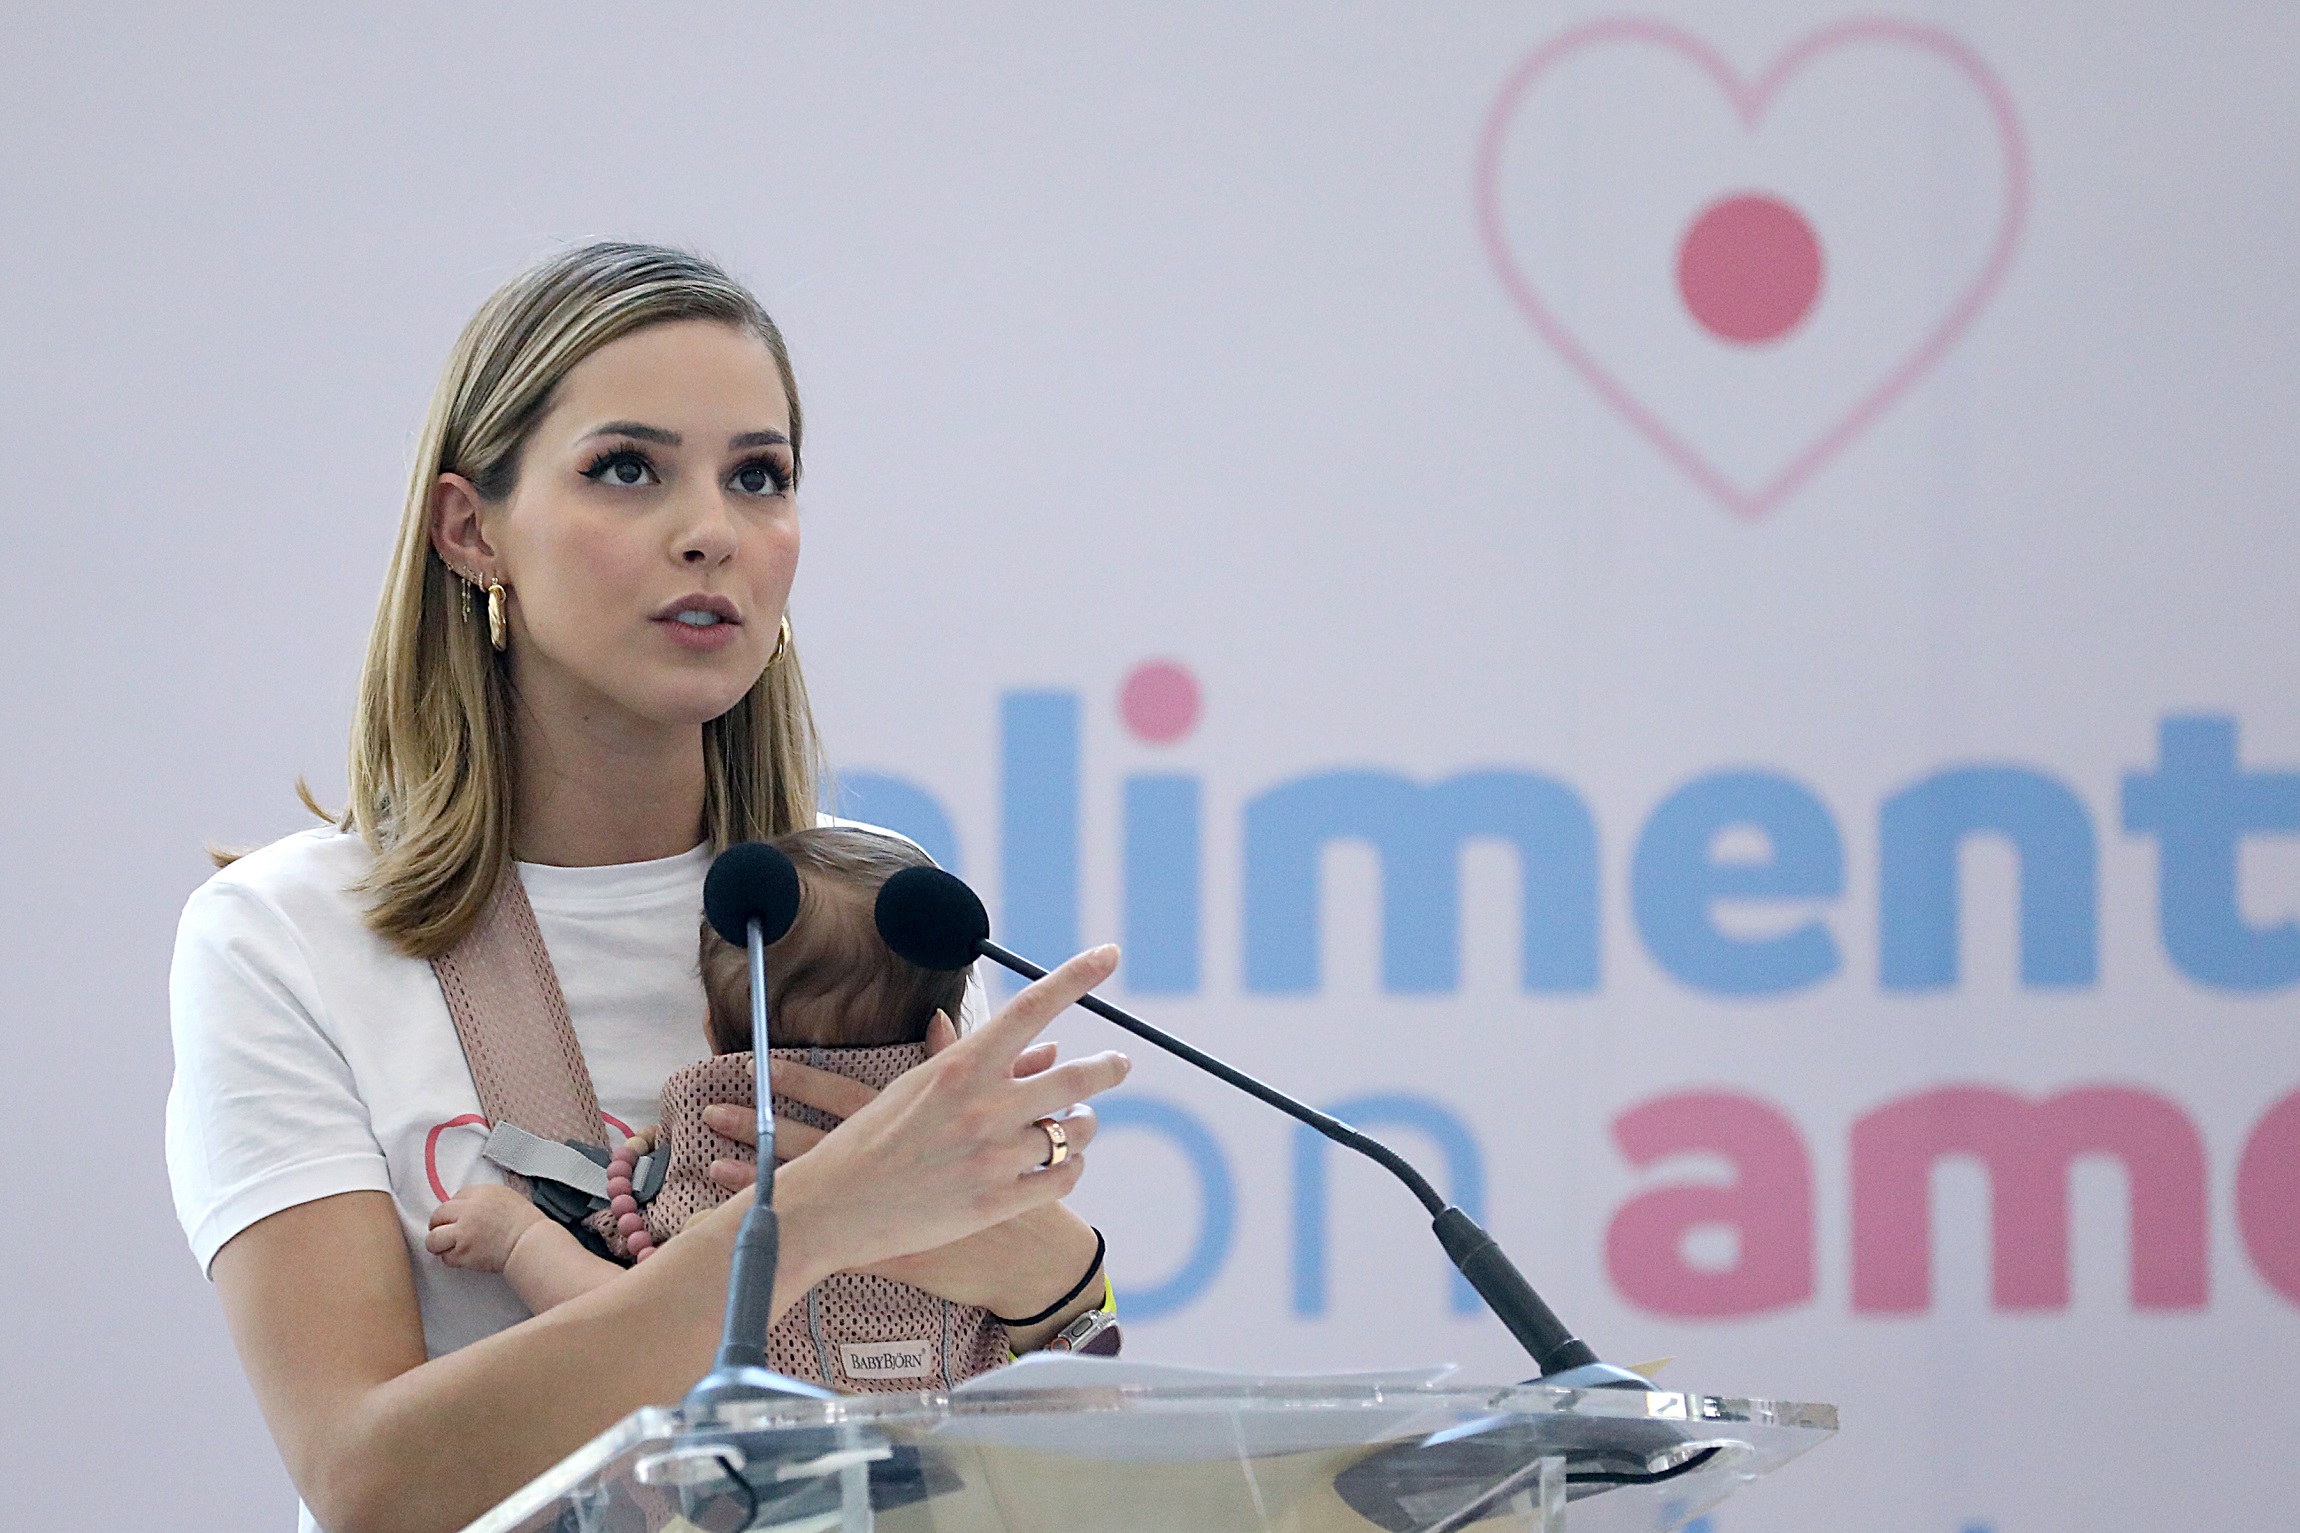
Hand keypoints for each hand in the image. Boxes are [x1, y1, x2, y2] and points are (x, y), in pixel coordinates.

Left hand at [426, 1184, 545, 1271]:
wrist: (531, 1242)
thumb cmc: (525, 1223)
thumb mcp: (506, 1197)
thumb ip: (483, 1199)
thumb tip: (466, 1207)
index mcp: (481, 1193)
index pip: (454, 1198)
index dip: (454, 1210)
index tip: (456, 1217)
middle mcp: (468, 1210)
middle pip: (438, 1215)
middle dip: (439, 1225)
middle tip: (445, 1232)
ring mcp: (463, 1233)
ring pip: (433, 1239)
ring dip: (439, 1244)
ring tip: (449, 1247)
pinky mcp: (463, 1253)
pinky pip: (446, 1258)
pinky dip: (453, 1259)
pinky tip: (465, 1256)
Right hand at [737, 946, 1130, 1280]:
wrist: (832, 1209)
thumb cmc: (871, 1141)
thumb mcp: (918, 1087)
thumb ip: (979, 1065)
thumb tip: (1040, 1045)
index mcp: (961, 1067)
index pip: (1033, 1006)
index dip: (1077, 976)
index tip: (1109, 954)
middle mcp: (984, 1107)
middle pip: (1078, 1077)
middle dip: (1109, 1067)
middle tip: (1120, 1063)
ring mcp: (994, 1157)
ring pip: (1076, 1132)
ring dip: (1086, 1124)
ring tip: (1083, 1120)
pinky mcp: (998, 1204)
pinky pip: (1064, 1178)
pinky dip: (1072, 1167)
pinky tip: (1065, 1163)